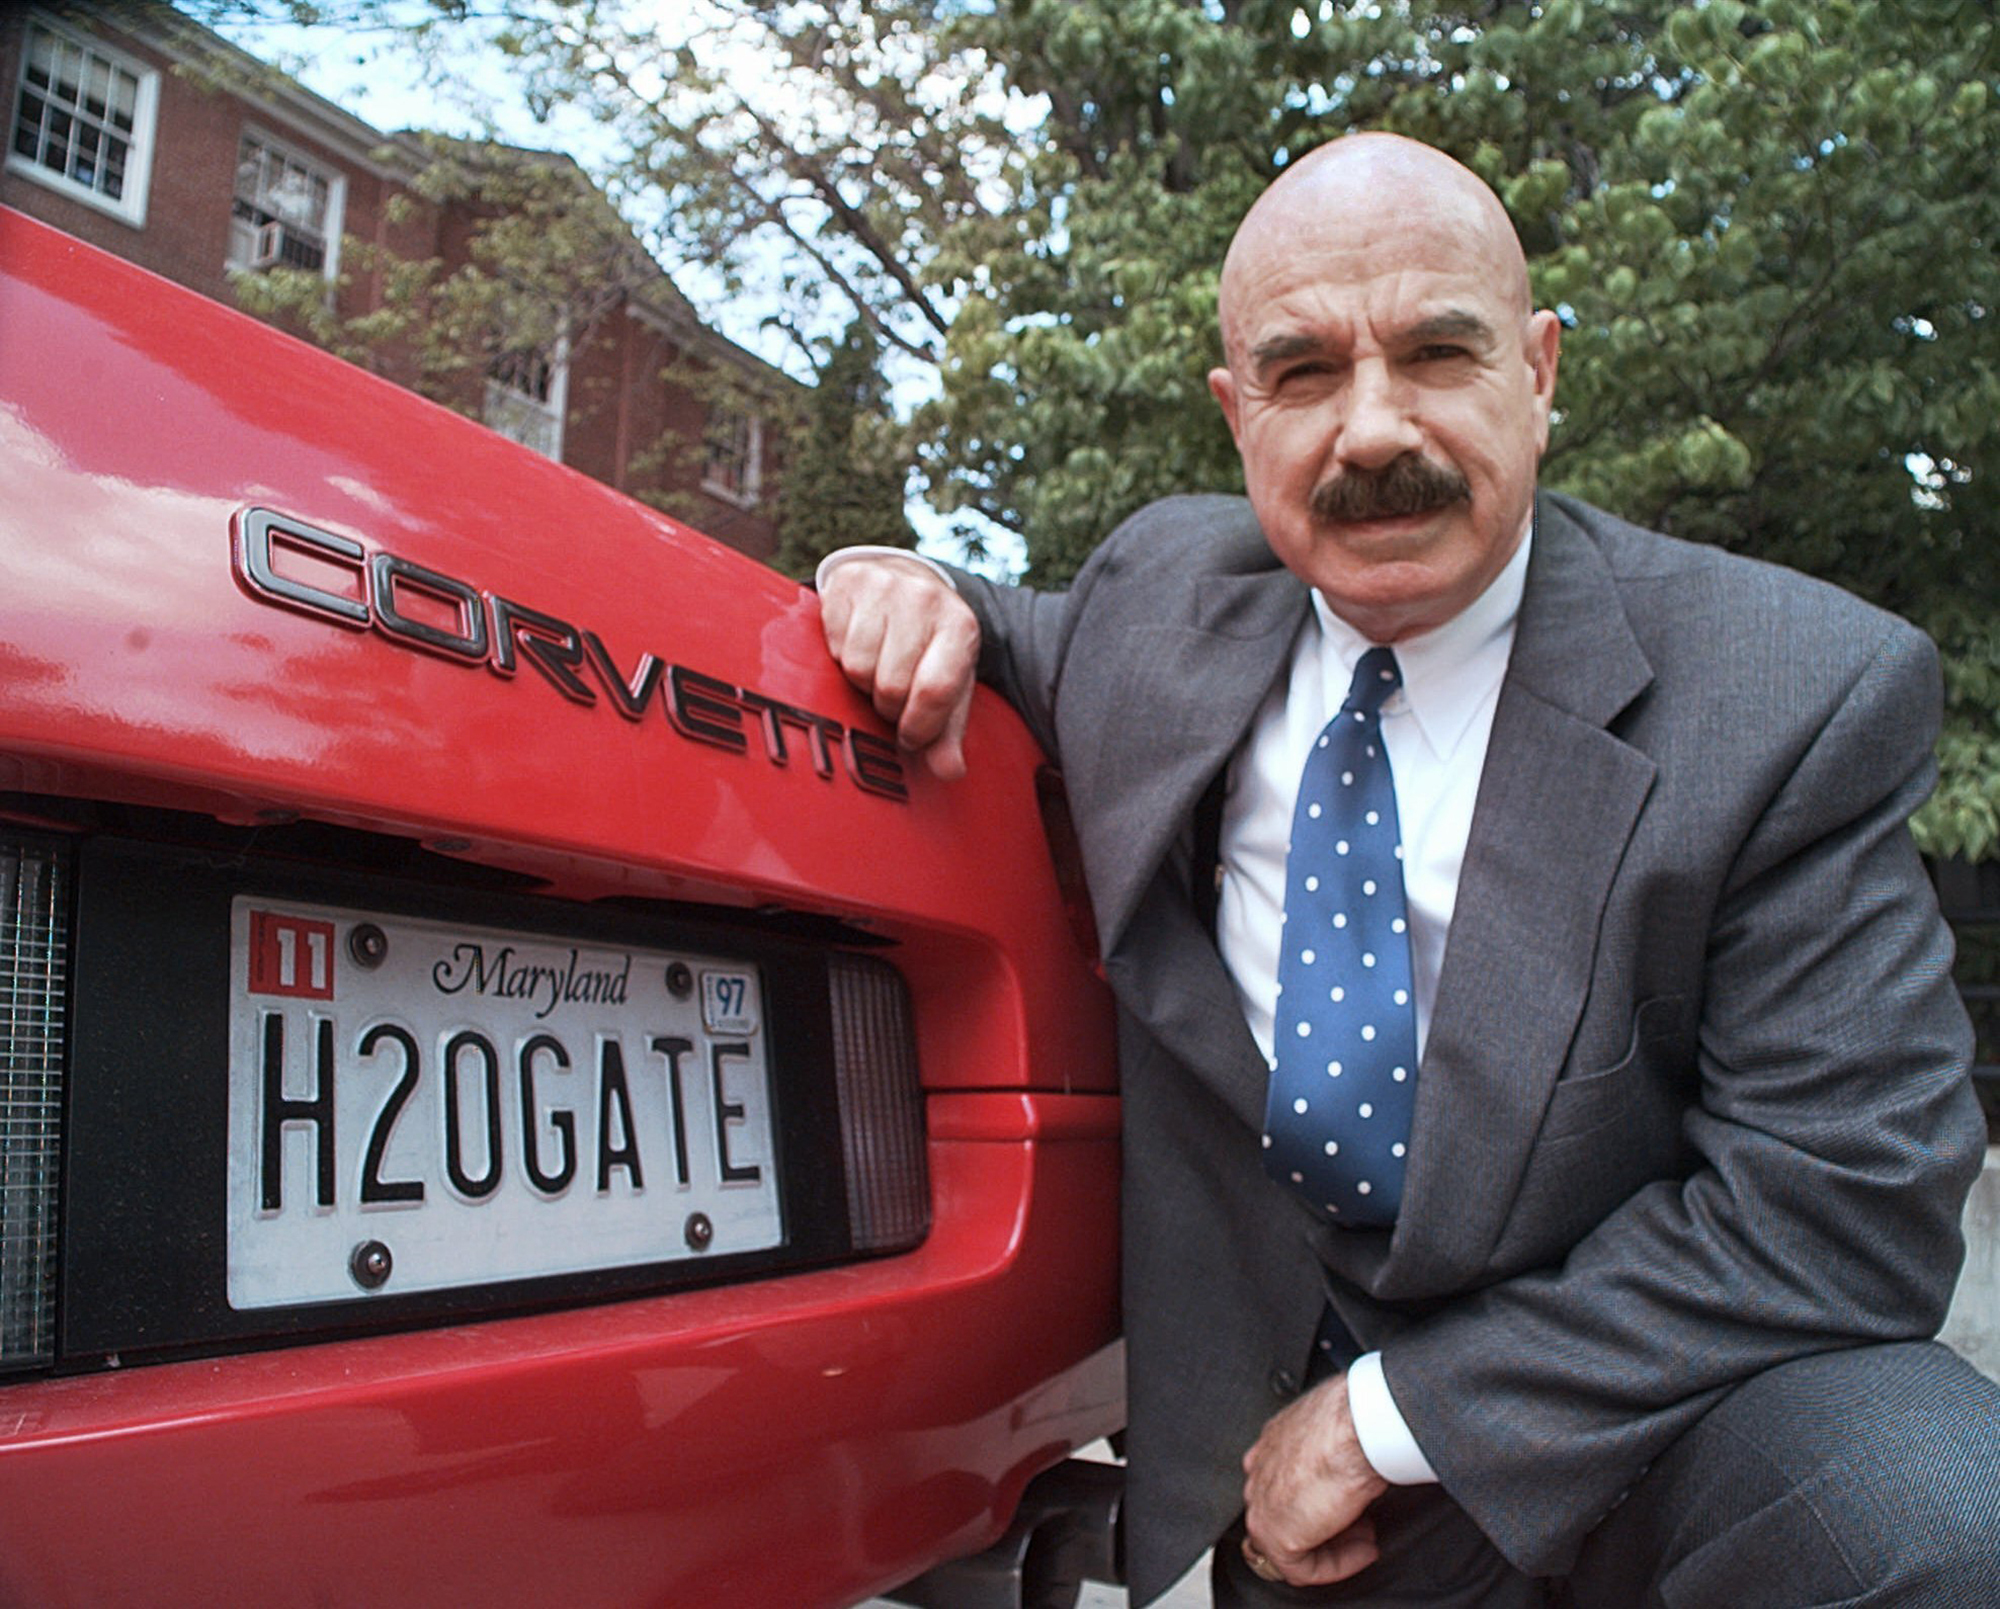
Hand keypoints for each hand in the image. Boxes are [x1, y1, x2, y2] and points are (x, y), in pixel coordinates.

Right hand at [818, 554, 980, 780]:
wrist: (903, 581)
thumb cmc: (927, 645)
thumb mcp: (948, 685)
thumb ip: (948, 733)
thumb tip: (948, 771)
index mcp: (961, 627)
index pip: (935, 691)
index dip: (917, 726)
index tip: (910, 736)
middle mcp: (926, 598)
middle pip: (891, 684)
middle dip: (888, 704)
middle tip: (892, 696)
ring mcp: (885, 585)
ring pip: (858, 667)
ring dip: (863, 682)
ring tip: (876, 670)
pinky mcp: (847, 581)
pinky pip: (833, 644)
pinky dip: (840, 656)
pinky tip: (857, 645)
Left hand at [1241, 1372, 1390, 1586]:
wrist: (1356, 1428)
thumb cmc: (1356, 1420)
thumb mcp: (1342, 1429)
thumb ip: (1332, 1449)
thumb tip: (1352, 1464)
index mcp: (1274, 1441)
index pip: (1283, 1481)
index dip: (1320, 1499)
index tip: (1350, 1503)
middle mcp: (1260, 1470)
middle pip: (1287, 1512)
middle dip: (1327, 1524)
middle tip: (1362, 1525)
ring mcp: (1261, 1503)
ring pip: (1292, 1541)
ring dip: (1334, 1547)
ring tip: (1367, 1540)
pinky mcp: (1273, 1535)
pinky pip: (1301, 1567)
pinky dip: (1337, 1566)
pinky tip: (1363, 1551)